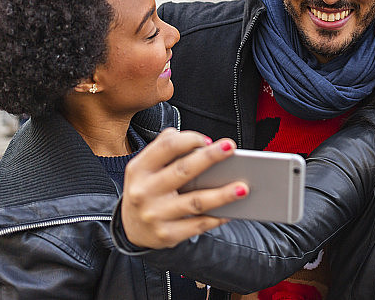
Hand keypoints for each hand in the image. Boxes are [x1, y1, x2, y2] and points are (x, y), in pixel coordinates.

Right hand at [121, 128, 248, 248]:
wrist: (131, 227)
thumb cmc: (148, 187)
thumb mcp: (146, 166)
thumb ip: (165, 147)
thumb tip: (200, 142)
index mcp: (139, 168)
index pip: (166, 147)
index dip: (189, 139)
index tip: (208, 140)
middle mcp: (144, 191)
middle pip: (183, 170)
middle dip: (209, 158)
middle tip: (231, 148)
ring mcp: (155, 215)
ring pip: (195, 202)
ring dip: (222, 195)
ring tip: (243, 188)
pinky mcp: (166, 235)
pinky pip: (197, 225)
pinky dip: (217, 218)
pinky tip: (233, 211)